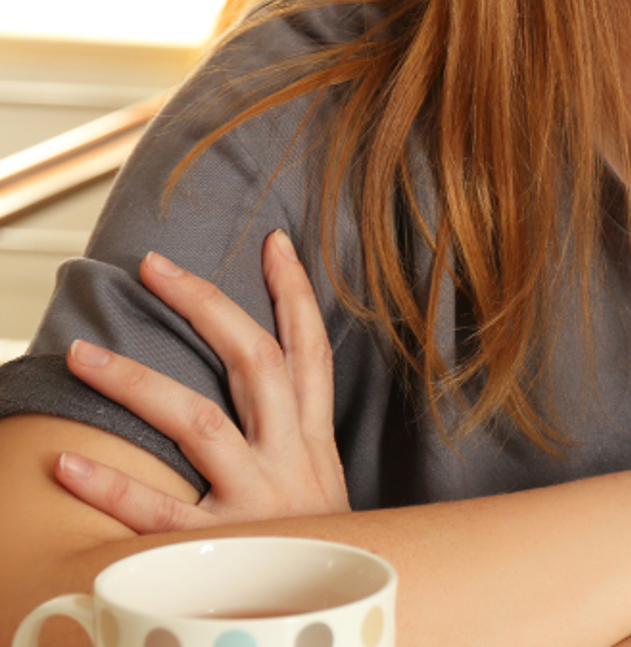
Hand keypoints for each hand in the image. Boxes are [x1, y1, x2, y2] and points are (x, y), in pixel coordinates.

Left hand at [57, 230, 350, 531]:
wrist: (346, 624)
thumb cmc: (322, 559)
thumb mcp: (324, 498)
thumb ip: (292, 451)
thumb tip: (258, 405)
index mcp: (314, 443)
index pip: (310, 351)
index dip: (295, 294)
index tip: (273, 242)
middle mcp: (292, 460)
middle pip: (256, 362)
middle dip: (208, 305)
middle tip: (154, 266)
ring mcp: (259, 503)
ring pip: (199, 421)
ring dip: (138, 381)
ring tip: (80, 354)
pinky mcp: (224, 551)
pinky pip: (158, 515)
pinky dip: (111, 490)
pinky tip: (64, 466)